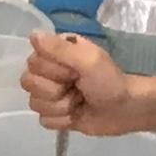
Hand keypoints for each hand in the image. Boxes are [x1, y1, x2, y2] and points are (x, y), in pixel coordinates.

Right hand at [22, 31, 143, 135]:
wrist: (126, 110)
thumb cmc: (109, 81)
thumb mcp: (88, 60)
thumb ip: (59, 49)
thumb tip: (32, 34)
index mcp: (55, 52)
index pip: (32, 63)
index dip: (52, 72)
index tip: (73, 73)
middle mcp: (49, 70)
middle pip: (29, 84)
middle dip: (55, 92)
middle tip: (77, 88)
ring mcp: (51, 93)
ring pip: (35, 104)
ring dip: (61, 107)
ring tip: (79, 102)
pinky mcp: (55, 114)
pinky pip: (43, 121)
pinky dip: (62, 121)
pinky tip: (76, 115)